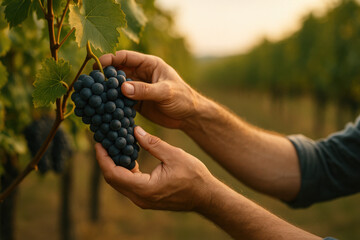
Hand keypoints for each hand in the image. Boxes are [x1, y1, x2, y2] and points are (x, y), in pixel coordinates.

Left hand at [95, 126, 213, 210]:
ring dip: (114, 165)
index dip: (103, 158)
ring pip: (119, 183)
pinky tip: (127, 156)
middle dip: (105, 160)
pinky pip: (129, 184)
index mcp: (145, 188)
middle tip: (103, 141)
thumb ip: (153, 143)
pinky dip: (124, 170)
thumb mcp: (174, 155)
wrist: (205, 195)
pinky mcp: (147, 197)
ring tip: (112, 146)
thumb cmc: (194, 176)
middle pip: (113, 179)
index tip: (98, 142)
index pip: (114, 174)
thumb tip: (135, 130)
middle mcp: (140, 198)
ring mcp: (143, 200)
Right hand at [96, 50, 200, 128]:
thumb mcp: (165, 92)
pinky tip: (103, 107)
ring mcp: (138, 89)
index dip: (111, 59)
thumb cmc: (183, 98)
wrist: (189, 116)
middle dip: (105, 75)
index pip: (127, 57)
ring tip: (93, 95)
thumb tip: (122, 88)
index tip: (98, 64)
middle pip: (119, 71)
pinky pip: (121, 101)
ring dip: (107, 90)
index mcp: (150, 65)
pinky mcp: (136, 103)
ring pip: (118, 87)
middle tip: (91, 81)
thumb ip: (145, 90)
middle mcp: (142, 74)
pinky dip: (113, 103)